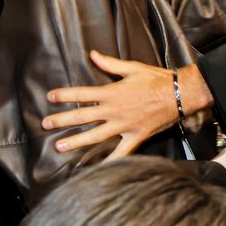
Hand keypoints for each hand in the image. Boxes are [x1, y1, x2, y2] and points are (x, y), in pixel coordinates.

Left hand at [43, 51, 213, 158]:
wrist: (179, 94)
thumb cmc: (156, 79)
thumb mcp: (132, 68)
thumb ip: (110, 64)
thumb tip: (93, 54)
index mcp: (112, 93)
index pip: (82, 94)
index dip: (64, 95)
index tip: (49, 97)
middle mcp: (115, 111)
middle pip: (83, 117)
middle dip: (62, 120)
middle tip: (45, 124)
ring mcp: (124, 126)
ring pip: (95, 136)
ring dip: (76, 142)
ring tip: (60, 147)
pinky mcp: (135, 137)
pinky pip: (121, 153)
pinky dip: (109, 162)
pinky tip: (97, 170)